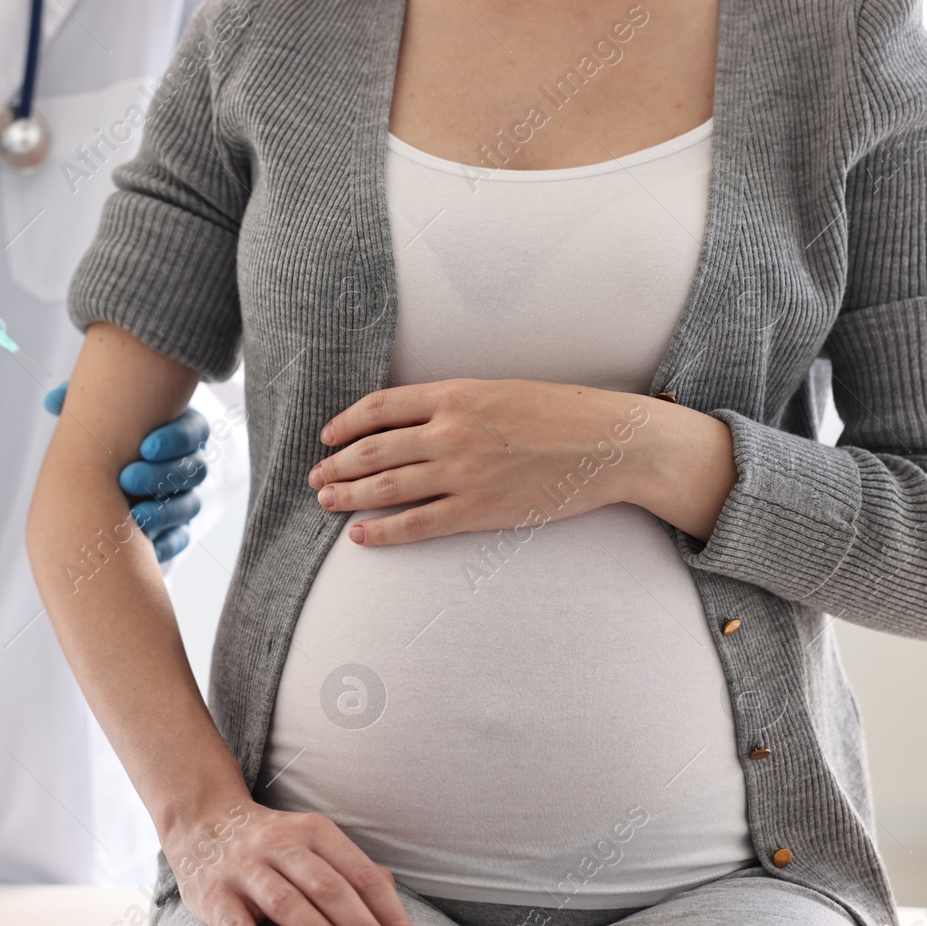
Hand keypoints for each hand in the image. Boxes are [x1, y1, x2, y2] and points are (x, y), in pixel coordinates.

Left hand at [46, 382, 208, 559]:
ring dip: (163, 510)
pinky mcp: (175, 528)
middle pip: (193, 469)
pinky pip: (180, 538)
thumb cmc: (100, 439)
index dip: (176, 439)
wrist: (99, 479)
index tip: (145, 446)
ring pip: (189, 505)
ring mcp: (183, 497)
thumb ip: (75, 403)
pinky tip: (145, 544)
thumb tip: (53, 403)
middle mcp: (186, 464)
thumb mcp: (90, 417)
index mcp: (176, 430)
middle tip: (126, 479)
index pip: (194, 430)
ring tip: (133, 513)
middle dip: (161, 475)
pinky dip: (165, 542)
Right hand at [165, 801, 425, 925]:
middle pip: (330, 887)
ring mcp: (245, 868)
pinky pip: (235, 924)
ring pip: (288, 902)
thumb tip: (392, 896)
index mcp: (314, 833)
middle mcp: (280, 845)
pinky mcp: (213, 894)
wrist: (200, 820)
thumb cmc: (269, 844)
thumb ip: (348, 868)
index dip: (392, 917)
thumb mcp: (311, 842)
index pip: (361, 876)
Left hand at [309, 378, 669, 544]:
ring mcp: (464, 473)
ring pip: (388, 487)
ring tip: (327, 502)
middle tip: (316, 477)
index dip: (346, 424)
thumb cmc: (560, 413)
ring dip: (349, 496)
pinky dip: (383, 531)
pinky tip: (361, 535)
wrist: (610, 444)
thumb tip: (408, 422)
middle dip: (337, 465)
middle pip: (374, 450)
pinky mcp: (479, 510)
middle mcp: (451, 431)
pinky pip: (417, 524)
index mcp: (455, 394)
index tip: (328, 437)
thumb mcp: (499, 391)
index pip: (380, 407)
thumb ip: (453, 403)